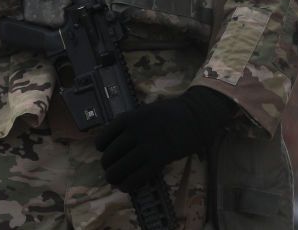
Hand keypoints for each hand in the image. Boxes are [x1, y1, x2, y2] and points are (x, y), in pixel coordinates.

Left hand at [94, 86, 235, 192]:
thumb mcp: (145, 111)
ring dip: (114, 178)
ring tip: (117, 180)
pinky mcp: (158, 160)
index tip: (105, 151)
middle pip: (109, 157)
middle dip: (108, 166)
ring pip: (119, 170)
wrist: (195, 116)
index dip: (101, 148)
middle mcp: (134, 132)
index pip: (102, 138)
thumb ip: (130, 125)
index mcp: (129, 118)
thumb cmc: (170, 113)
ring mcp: (146, 147)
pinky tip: (127, 186)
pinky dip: (128, 185)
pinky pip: (136, 177)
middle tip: (112, 169)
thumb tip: (115, 143)